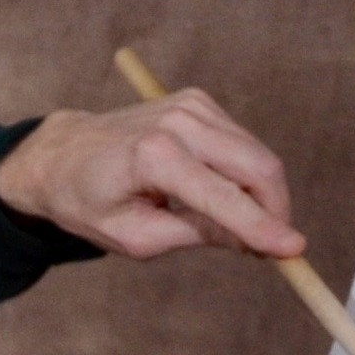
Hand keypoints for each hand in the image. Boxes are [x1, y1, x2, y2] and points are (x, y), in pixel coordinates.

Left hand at [0, 91, 305, 261]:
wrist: (60, 154)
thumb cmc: (89, 200)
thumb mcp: (135, 236)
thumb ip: (195, 236)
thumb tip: (253, 242)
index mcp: (152, 156)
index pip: (223, 197)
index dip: (263, 228)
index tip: (294, 251)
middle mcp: (175, 123)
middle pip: (258, 168)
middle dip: (274, 212)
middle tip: (265, 249)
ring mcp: (189, 106)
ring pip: (257, 157)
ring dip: (262, 196)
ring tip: (233, 226)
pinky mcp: (197, 102)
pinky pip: (243, 145)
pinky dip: (245, 175)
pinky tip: (218, 194)